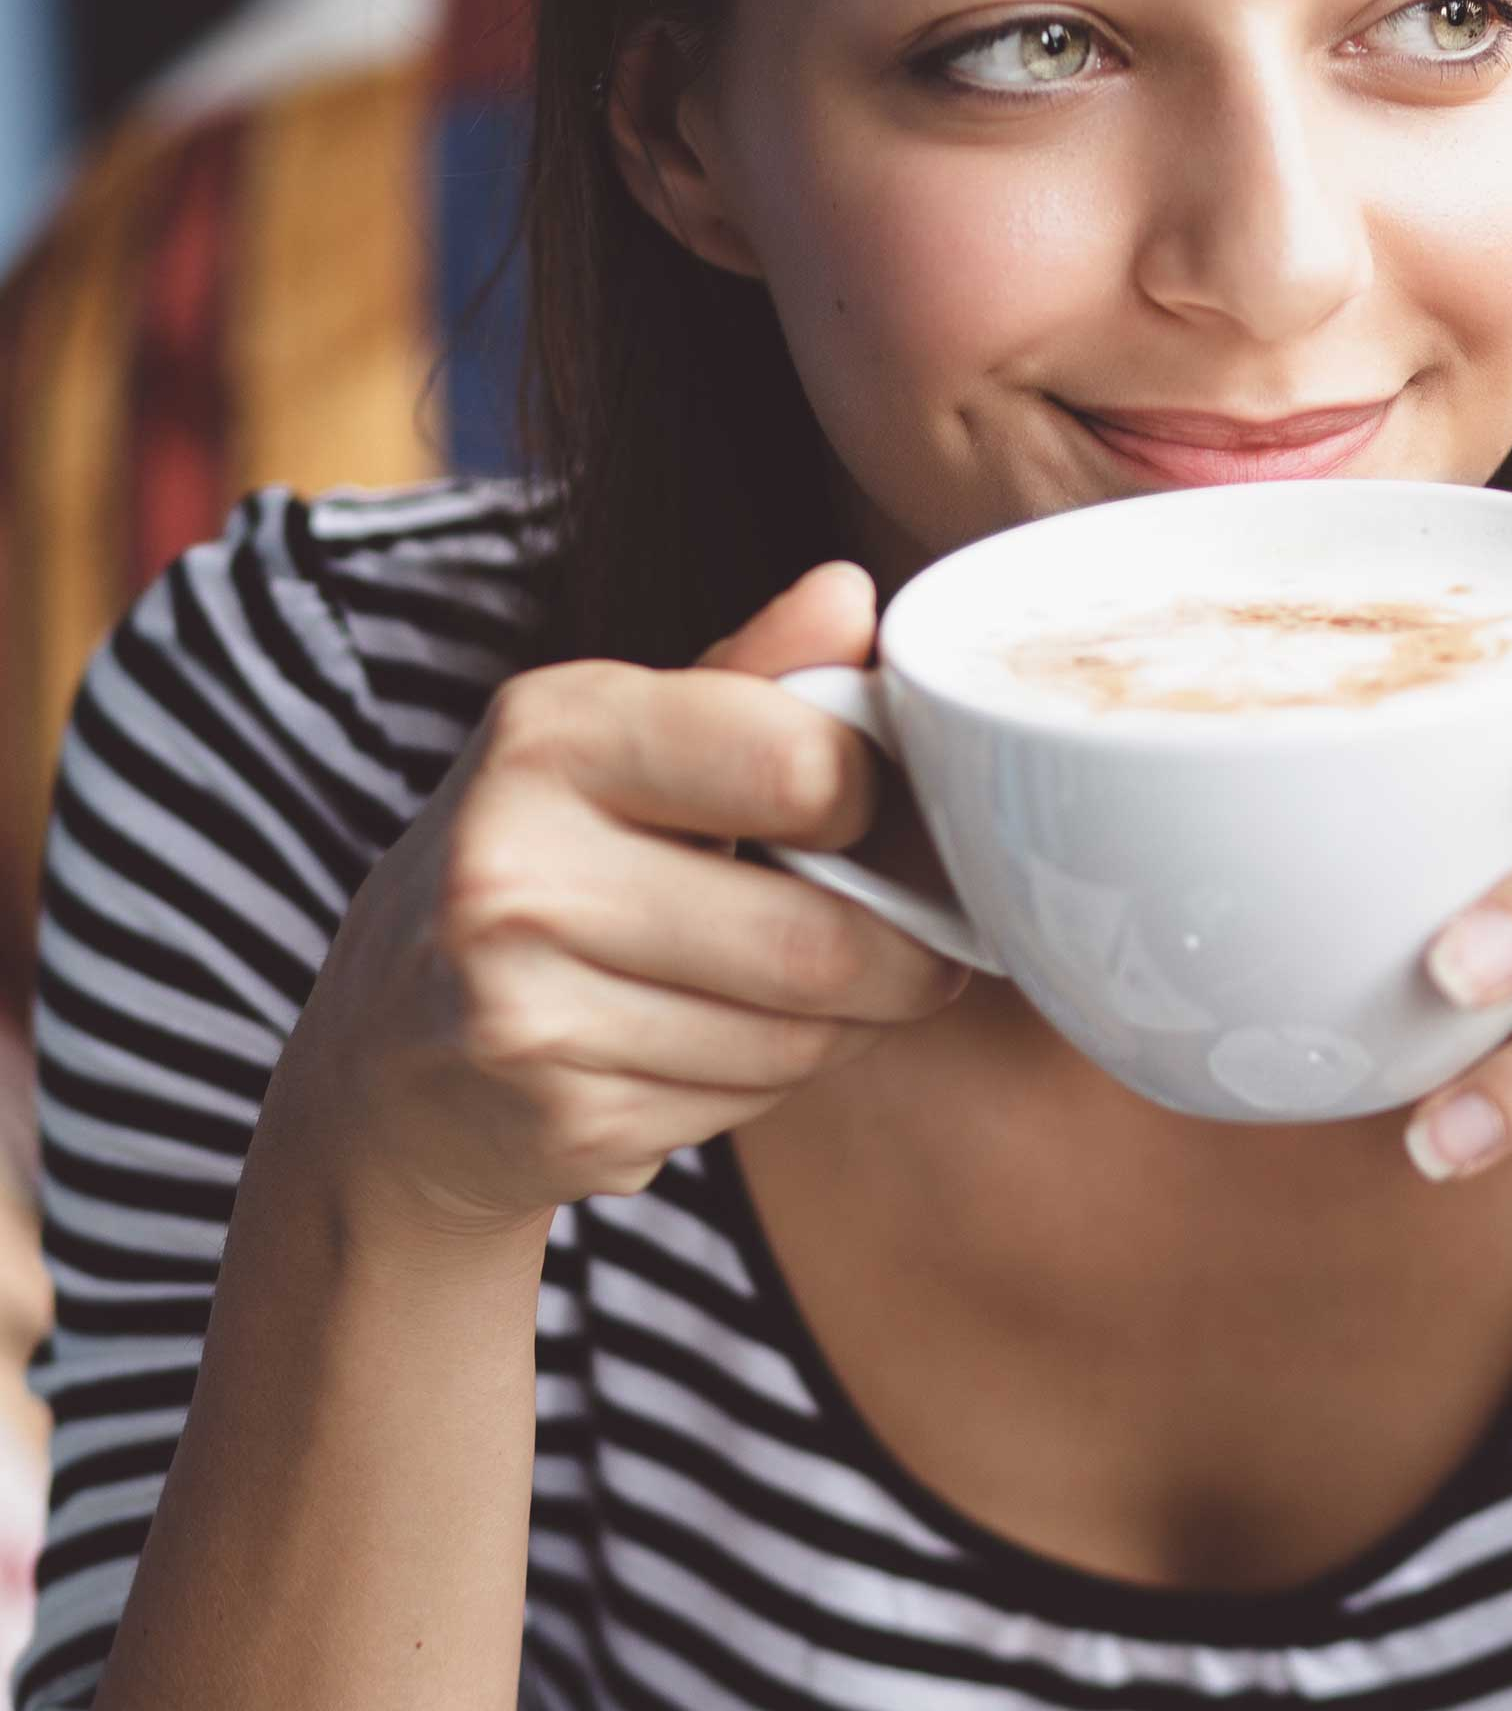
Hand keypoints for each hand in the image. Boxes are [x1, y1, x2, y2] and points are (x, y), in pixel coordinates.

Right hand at [281, 563, 967, 1238]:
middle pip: (816, 938)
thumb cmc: (542, 864)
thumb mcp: (618, 742)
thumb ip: (746, 675)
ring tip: (821, 992)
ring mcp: (524, 1006)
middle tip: (922, 944)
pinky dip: (773, 1080)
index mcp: (549, 732)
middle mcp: (514, 864)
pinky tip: (729, 1046)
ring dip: (846, 1024)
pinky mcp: (559, 1120)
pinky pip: (748, 1103)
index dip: (875, 802)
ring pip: (796, 1035)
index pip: (799, 767)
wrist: (389, 1056)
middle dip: (904, 953)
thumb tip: (848, 590)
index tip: (877, 819)